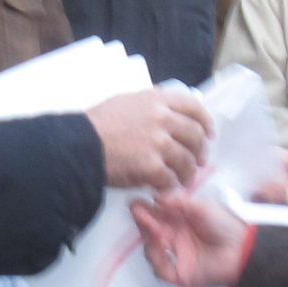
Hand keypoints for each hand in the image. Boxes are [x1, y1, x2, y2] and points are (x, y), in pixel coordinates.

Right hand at [86, 87, 210, 190]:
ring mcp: (159, 143)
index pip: (194, 107)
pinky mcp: (152, 167)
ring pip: (186, 160)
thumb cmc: (97, 124)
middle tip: (197, 162)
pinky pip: (171, 179)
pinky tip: (163, 187)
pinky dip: (169, 185)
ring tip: (180, 179)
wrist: (79, 145)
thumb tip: (169, 112)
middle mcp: (162, 119)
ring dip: (186, 172)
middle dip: (199, 151)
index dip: (205, 122)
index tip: (208, 134)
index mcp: (157, 100)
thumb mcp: (126, 101)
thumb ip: (151, 105)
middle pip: (195, 135)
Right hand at [130, 191, 250, 286]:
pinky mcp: (179, 274)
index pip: (155, 215)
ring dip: (149, 237)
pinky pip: (160, 269)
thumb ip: (178, 202)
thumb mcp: (201, 207)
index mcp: (180, 221)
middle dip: (142, 221)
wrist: (243, 249)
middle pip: (149, 231)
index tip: (136, 203)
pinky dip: (157, 257)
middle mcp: (175, 238)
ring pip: (150, 249)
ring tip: (155, 227)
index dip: (144, 210)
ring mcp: (176, 256)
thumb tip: (156, 195)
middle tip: (138, 212)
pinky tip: (161, 244)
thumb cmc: (226, 225)